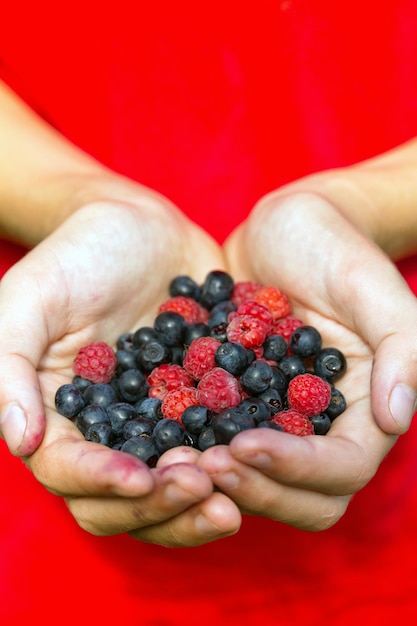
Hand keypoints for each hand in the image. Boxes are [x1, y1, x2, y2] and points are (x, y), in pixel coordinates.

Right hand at [0, 194, 240, 545]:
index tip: (141, 477)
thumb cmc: (77, 254)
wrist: (141, 225)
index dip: (101, 481)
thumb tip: (21, 441)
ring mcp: (159, 424)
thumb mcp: (30, 297)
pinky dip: (241, 463)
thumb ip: (11, 366)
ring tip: (235, 492)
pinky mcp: (203, 407)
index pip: (69, 471)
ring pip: (174, 489)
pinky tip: (269, 458)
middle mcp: (108, 434)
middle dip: (160, 504)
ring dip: (201, 501)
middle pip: (124, 500)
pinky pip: (220, 446)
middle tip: (200, 486)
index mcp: (59, 417)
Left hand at [196, 185, 416, 529]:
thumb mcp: (369, 282)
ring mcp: (278, 422)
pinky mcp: (239, 408)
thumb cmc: (332, 246)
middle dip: (255, 488)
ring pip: (258, 482)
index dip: (298, 467)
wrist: (283, 230)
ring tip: (175, 458)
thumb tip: (396, 416)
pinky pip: (218, 445)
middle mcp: (324, 427)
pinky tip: (157, 437)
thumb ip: (401, 345)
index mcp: (365, 408)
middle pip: (303, 496)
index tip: (244, 442)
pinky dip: (193, 450)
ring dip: (220, 481)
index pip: (345, 466)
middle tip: (204, 462)